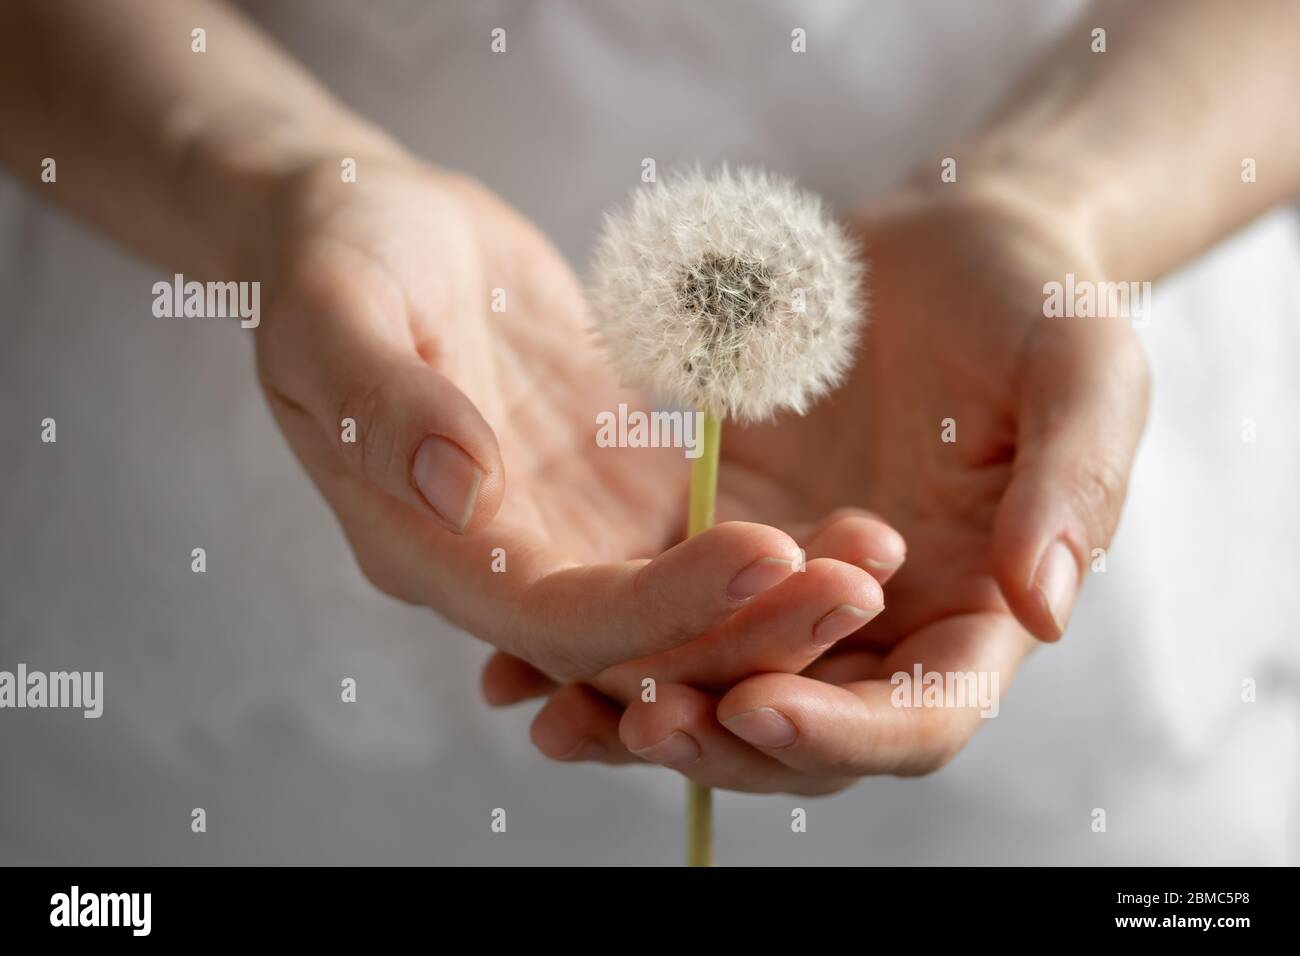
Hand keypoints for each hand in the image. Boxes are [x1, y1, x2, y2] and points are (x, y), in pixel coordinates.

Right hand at [255, 153, 901, 686]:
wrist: (376, 227)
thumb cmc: (339, 255)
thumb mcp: (338, 309)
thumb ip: (390, 403)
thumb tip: (458, 487)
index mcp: (431, 551)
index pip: (556, 620)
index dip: (660, 605)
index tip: (765, 555)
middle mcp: (505, 567)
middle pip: (638, 640)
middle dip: (746, 624)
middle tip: (858, 585)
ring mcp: (566, 534)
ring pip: (683, 609)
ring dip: (776, 601)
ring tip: (875, 559)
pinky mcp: (614, 493)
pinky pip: (702, 543)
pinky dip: (775, 551)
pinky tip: (851, 525)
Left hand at [511, 183, 1149, 791]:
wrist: (945, 242)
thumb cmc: (1034, 298)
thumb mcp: (1082, 371)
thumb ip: (1072, 487)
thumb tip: (1046, 613)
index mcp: (976, 611)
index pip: (921, 716)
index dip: (846, 732)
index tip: (762, 707)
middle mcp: (881, 624)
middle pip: (805, 727)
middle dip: (724, 739)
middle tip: (643, 721)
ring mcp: (792, 589)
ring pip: (716, 685)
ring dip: (640, 712)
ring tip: (552, 713)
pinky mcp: (722, 539)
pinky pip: (656, 607)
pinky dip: (595, 641)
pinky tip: (518, 654)